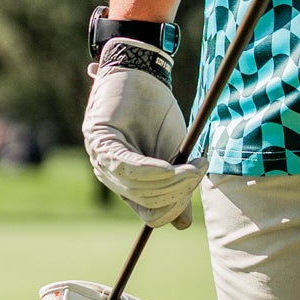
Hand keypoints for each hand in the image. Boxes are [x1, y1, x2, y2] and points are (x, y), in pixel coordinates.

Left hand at [81, 43, 206, 227]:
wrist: (142, 74)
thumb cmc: (156, 112)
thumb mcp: (173, 154)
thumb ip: (177, 187)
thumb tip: (182, 225)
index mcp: (127, 183)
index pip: (150, 215)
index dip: (176, 208)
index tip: (196, 183)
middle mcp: (110, 176)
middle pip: (148, 205)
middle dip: (180, 192)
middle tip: (199, 169)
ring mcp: (102, 161)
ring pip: (141, 189)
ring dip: (174, 181)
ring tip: (196, 163)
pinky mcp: (100, 142)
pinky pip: (130, 169)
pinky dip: (156, 171)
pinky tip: (174, 164)